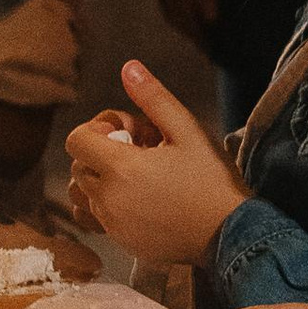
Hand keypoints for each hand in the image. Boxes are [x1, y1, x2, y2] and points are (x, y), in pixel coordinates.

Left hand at [64, 60, 245, 264]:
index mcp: (121, 168)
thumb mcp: (188, 131)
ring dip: (101, 180)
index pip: (76, 140)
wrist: (231, 234)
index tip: (127, 134)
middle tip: (140, 154)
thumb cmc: (212, 181)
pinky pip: (94, 219)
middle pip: (78, 165)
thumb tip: (128, 67)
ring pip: (83, 193)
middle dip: (101, 153)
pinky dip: (106, 206)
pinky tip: (137, 201)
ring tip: (137, 179)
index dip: (96, 129)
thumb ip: (154, 98)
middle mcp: (109, 198)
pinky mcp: (121, 241)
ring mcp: (113, 223)